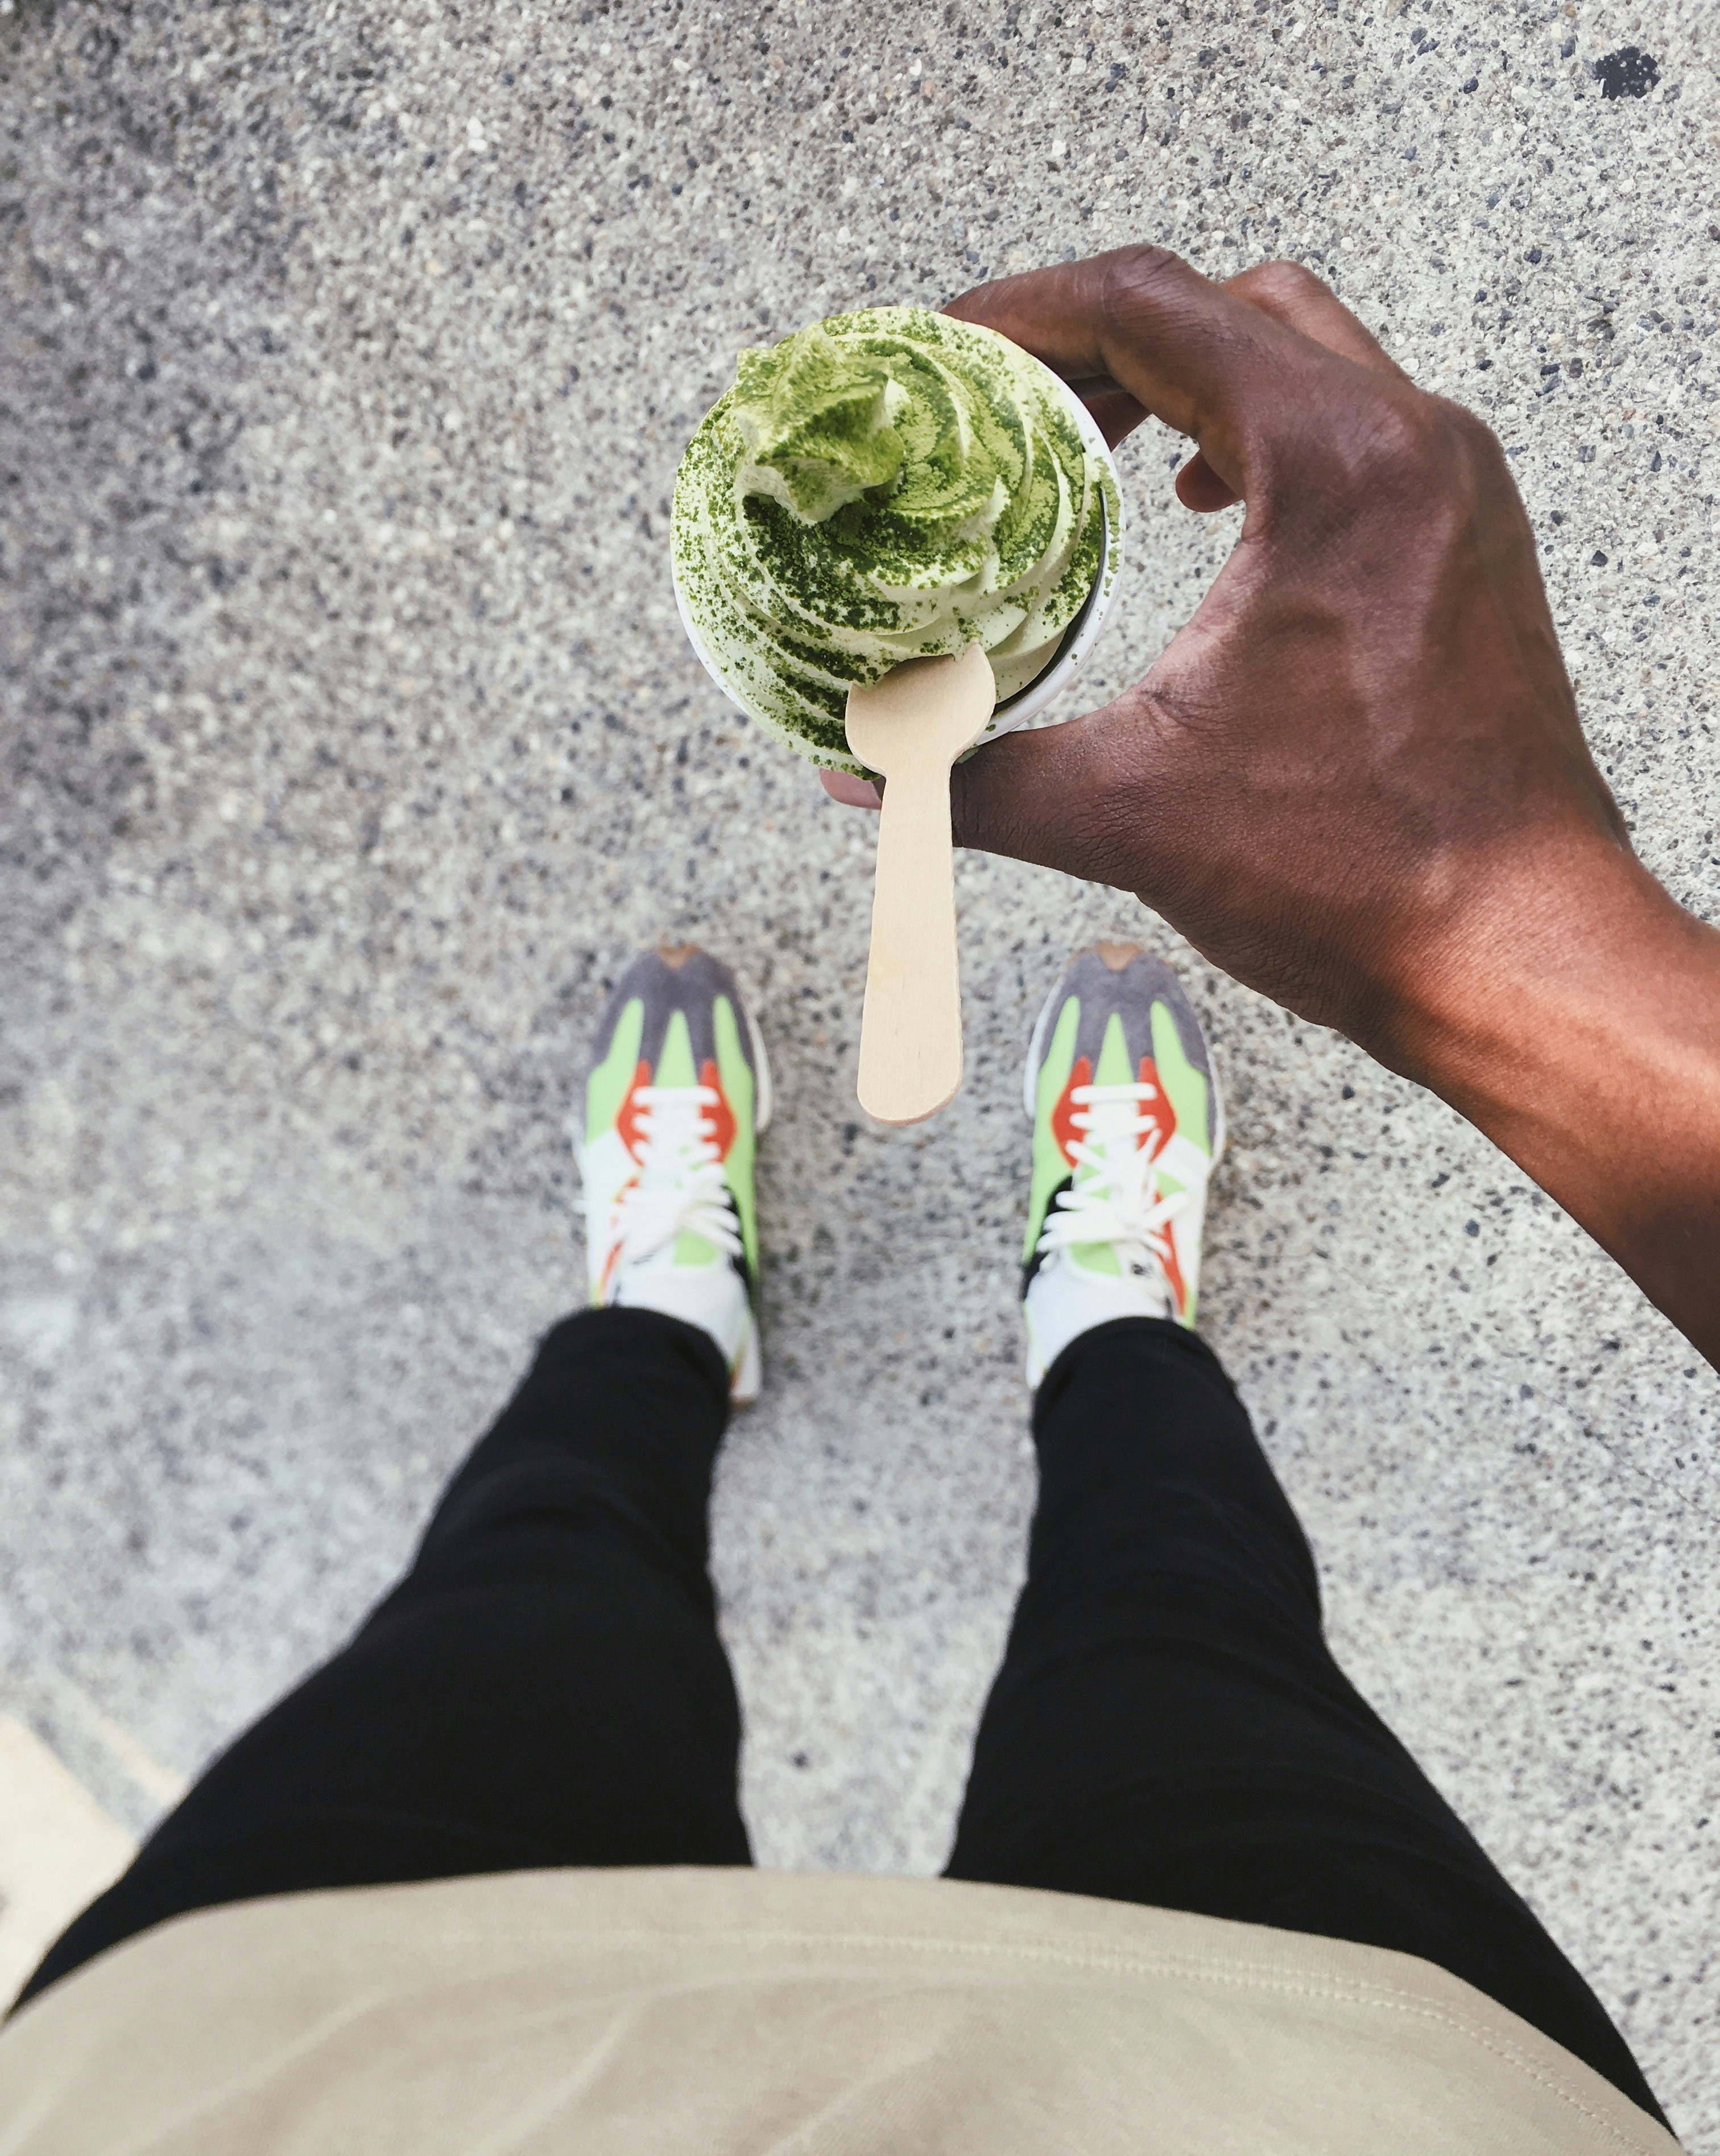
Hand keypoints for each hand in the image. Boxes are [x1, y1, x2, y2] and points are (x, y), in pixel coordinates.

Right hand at [826, 248, 1719, 1362]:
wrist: (1513, 951)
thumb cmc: (1366, 875)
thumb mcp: (1130, 814)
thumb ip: (977, 782)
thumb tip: (864, 779)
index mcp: (1337, 466)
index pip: (1156, 306)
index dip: (1027, 311)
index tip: (947, 346)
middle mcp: (1414, 447)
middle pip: (1233, 306)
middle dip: (1102, 337)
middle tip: (1004, 397)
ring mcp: (1453, 491)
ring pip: (1303, 356)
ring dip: (1185, 378)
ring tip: (1083, 439)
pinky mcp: (1464, 544)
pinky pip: (1352, 429)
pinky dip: (1257, 433)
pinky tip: (1198, 504)